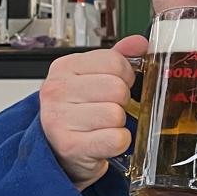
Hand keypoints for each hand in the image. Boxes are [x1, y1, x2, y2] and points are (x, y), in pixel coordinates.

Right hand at [39, 34, 146, 190]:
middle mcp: (57, 91)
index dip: (125, 76)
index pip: (114, 61)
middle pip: (117, 88)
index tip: (116, 86)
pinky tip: (105, 140)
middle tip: (108, 109)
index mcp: (64, 67)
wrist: (57, 151)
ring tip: (104, 126)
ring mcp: (60, 119)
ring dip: (118, 124)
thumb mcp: (91, 79)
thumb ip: (116, 59)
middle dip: (121, 102)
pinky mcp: (71, 145)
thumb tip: (139, 43)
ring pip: (116, 114)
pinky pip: (116, 139)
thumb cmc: (76, 114)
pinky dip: (118, 142)